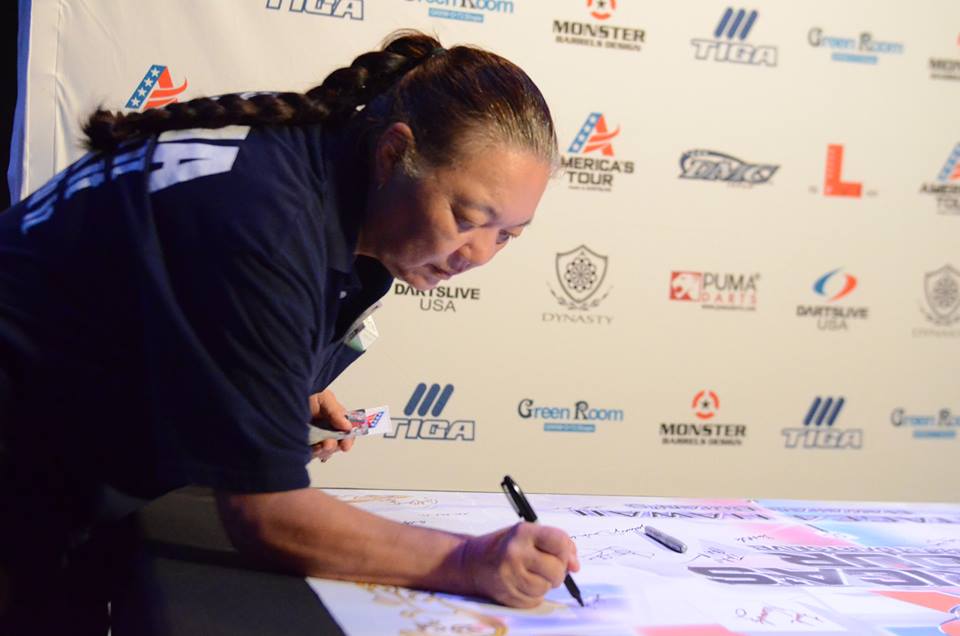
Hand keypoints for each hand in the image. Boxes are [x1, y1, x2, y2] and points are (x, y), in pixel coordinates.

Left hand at [308, 390, 355, 461]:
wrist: (281, 397)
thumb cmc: (304, 393)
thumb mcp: (324, 398)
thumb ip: (336, 412)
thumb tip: (348, 426)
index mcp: (334, 418)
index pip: (346, 432)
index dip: (348, 440)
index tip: (345, 445)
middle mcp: (325, 429)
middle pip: (336, 445)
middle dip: (333, 446)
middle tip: (327, 444)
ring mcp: (314, 438)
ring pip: (323, 451)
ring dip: (322, 451)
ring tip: (317, 446)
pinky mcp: (302, 443)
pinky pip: (309, 454)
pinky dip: (311, 453)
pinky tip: (309, 448)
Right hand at [460, 522, 579, 607]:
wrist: (472, 563)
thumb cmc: (504, 546)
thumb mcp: (528, 534)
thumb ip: (555, 544)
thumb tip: (575, 566)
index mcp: (522, 533)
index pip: (559, 541)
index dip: (566, 550)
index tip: (563, 553)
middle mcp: (515, 553)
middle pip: (556, 569)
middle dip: (557, 570)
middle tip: (546, 566)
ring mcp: (510, 576)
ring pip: (547, 587)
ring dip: (544, 583)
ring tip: (530, 573)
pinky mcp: (508, 595)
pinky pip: (536, 599)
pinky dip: (534, 594)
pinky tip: (522, 583)